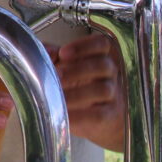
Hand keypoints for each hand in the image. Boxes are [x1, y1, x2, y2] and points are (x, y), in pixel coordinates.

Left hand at [52, 33, 125, 150]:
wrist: (89, 118)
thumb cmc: (72, 84)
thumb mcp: (62, 66)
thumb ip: (52, 56)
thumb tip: (48, 51)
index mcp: (99, 56)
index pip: (101, 44)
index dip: (84, 46)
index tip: (62, 53)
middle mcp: (110, 73)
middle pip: (103, 65)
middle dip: (78, 69)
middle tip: (57, 74)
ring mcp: (113, 95)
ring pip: (103, 89)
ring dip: (77, 93)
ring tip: (56, 96)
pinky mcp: (111, 116)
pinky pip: (99, 115)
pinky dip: (81, 116)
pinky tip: (64, 115)